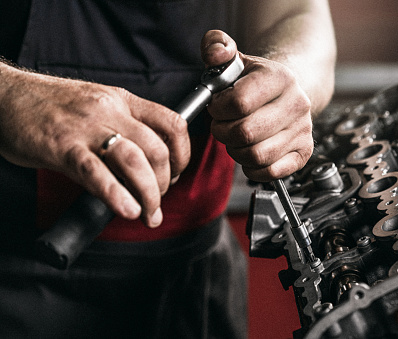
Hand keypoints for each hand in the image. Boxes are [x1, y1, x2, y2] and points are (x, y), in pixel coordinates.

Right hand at [0, 64, 189, 226]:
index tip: (177, 173)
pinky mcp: (62, 147)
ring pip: (133, 162)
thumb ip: (125, 128)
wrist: (6, 94)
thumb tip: (146, 165)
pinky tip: (126, 209)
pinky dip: (116, 195)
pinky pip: (95, 173)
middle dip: (165, 184)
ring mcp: (86, 129)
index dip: (183, 153)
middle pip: (156, 149)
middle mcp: (110, 111)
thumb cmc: (52, 106)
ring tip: (146, 213)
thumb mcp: (99, 105)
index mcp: (123, 100)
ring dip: (148, 194)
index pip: (172, 123)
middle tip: (156, 202)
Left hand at [201, 30, 313, 181]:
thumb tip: (216, 53)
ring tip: (235, 139)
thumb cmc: (254, 80)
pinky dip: (252, 169)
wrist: (288, 92)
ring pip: (256, 156)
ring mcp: (303, 130)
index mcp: (280, 77)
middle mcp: (297, 104)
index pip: (239, 102)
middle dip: (223, 133)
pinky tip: (249, 153)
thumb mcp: (234, 59)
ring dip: (236, 151)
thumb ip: (216, 46)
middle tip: (222, 126)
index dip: (218, 109)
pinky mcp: (304, 152)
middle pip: (246, 133)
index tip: (216, 107)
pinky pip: (270, 172)